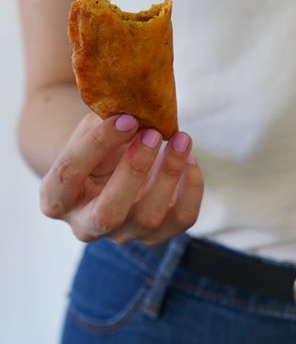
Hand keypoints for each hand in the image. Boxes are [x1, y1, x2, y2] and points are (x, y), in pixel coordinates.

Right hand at [40, 113, 203, 243]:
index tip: (126, 119)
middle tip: (152, 133)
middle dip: (134, 170)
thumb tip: (135, 109)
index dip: (97, 144)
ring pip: (149, 218)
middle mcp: (86, 225)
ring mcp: (123, 234)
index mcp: (56, 198)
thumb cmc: (95, 146)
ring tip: (180, 139)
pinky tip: (189, 159)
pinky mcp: (157, 235)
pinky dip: (192, 189)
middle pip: (109, 212)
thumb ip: (103, 122)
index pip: (70, 174)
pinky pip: (181, 219)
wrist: (108, 170)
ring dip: (168, 174)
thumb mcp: (89, 131)